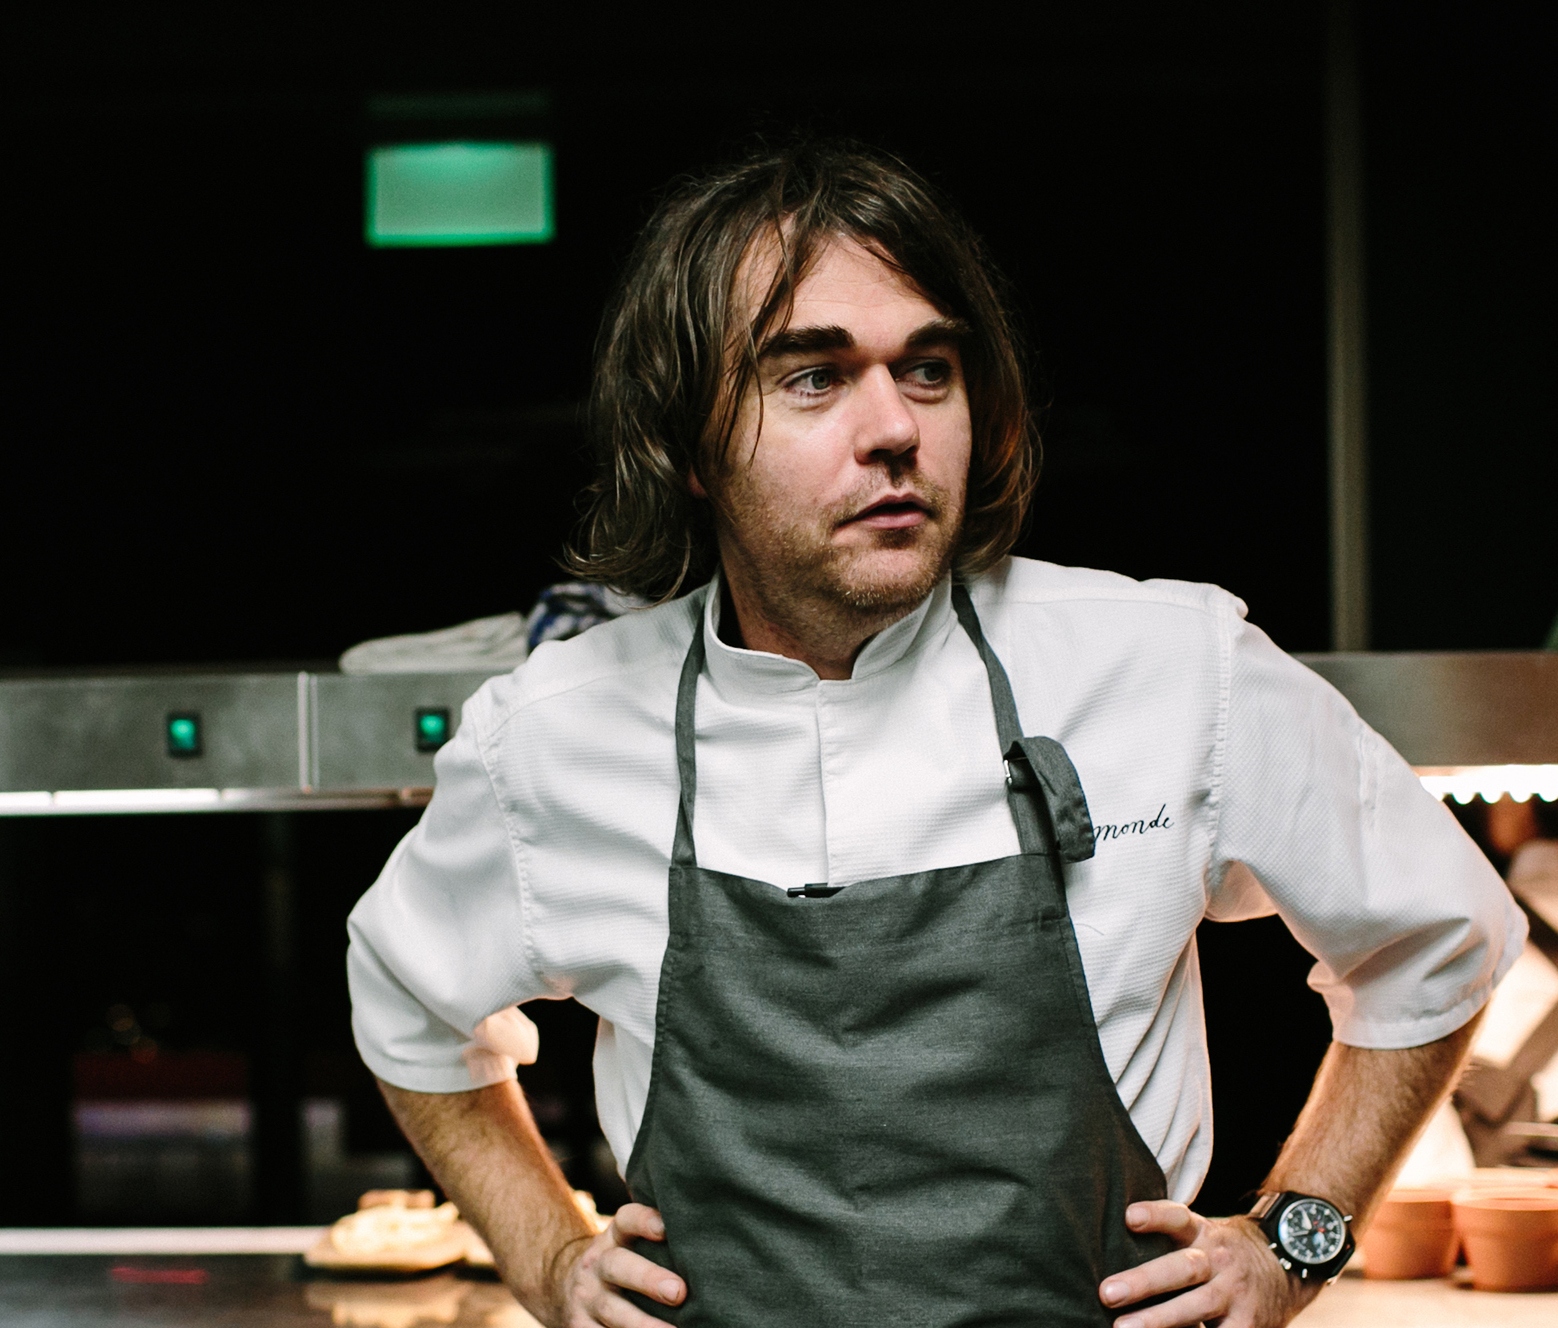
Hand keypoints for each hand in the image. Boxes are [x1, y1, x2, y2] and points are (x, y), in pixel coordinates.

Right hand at [554, 1203, 684, 1326]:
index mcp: (614, 1238)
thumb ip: (661, 1241)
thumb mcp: (631, 1246)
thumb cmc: (625, 1265)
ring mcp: (587, 1299)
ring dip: (642, 1323)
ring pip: (612, 1309)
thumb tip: (714, 1236)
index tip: (666, 1228)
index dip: (644, 1220)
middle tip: (679, 1292)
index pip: (626, 1220)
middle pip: (618, 1265)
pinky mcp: (580, 1327)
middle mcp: (597, 1265)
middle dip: (648, 1278)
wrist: (573, 1291)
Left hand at [1097, 1201, 1321, 1327]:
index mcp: (1203, 1233)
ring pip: (1196, 1306)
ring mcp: (1235, 1293)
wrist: (1284, 1266)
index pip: (1178, 1218)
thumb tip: (1106, 1245)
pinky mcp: (1248, 1324)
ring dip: (1159, 1320)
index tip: (1129, 1217)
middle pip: (1182, 1268)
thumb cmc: (1219, 1253)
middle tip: (1107, 1293)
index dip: (1156, 1216)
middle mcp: (1219, 1260)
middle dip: (1144, 1282)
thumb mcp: (1200, 1235)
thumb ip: (1166, 1239)